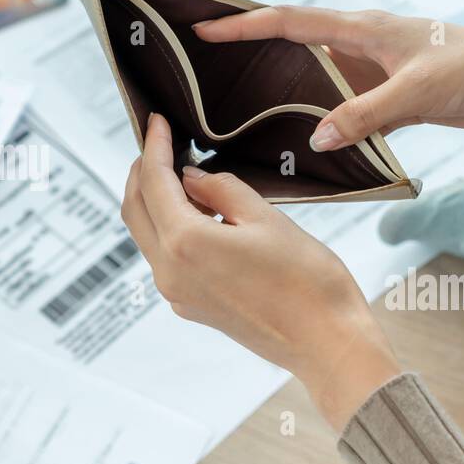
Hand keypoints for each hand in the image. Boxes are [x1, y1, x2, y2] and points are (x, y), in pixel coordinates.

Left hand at [122, 113, 401, 430]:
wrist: (328, 342)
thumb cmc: (309, 282)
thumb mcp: (266, 218)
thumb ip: (222, 189)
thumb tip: (191, 177)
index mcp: (186, 243)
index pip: (153, 183)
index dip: (154, 147)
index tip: (158, 122)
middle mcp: (170, 272)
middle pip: (135, 210)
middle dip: (143, 172)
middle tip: (161, 144)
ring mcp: (179, 294)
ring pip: (148, 235)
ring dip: (155, 201)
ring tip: (183, 175)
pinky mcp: (193, 307)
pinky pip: (167, 259)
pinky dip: (171, 229)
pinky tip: (200, 215)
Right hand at [192, 6, 463, 149]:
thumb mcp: (416, 94)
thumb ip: (364, 116)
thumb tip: (317, 139)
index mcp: (364, 29)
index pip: (290, 21)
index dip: (244, 26)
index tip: (203, 31)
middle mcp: (366, 45)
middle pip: (298, 47)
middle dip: (255, 57)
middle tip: (212, 75)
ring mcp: (381, 72)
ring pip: (324, 83)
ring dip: (292, 97)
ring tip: (250, 118)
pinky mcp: (399, 98)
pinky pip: (352, 110)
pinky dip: (330, 124)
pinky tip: (314, 148)